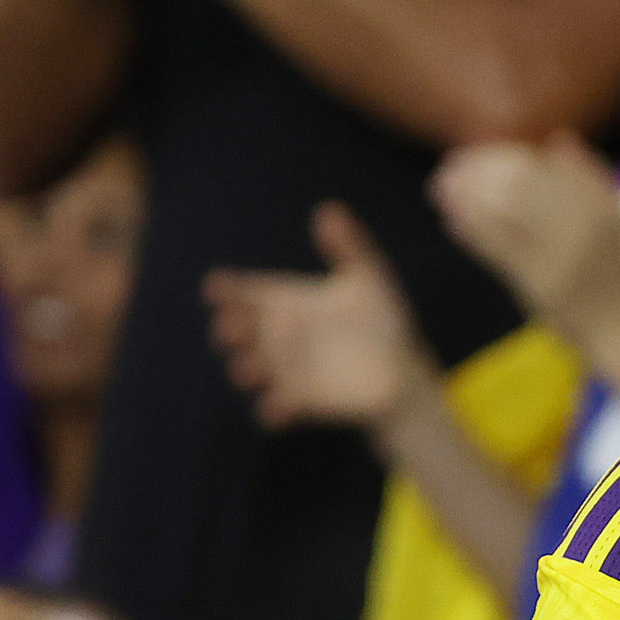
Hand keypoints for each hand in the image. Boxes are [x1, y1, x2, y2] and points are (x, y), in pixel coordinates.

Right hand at [205, 204, 437, 431]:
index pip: (246, 293)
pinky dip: (275, 410)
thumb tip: (327, 209)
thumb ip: (349, 246)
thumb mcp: (368, 278)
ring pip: (250, 370)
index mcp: (285, 301)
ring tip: (249, 369)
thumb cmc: (381, 321)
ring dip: (246, 369)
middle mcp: (277, 336)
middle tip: (231, 326)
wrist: (403, 370)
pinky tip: (277, 409)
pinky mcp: (300, 402)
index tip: (217, 287)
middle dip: (230, 329)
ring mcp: (284, 370)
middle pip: (239, 331)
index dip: (228, 290)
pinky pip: (278, 408)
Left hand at [433, 136, 619, 329]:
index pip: (542, 168)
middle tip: (449, 165)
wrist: (616, 324)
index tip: (476, 152)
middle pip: (520, 184)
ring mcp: (562, 256)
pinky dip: (473, 232)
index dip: (502, 155)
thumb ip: (589, 177)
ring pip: (505, 213)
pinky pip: (500, 249)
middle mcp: (584, 224)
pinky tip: (452, 220)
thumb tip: (560, 138)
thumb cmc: (611, 268)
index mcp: (601, 203)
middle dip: (478, 171)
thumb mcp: (612, 217)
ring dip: (467, 197)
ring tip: (441, 188)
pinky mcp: (541, 284)